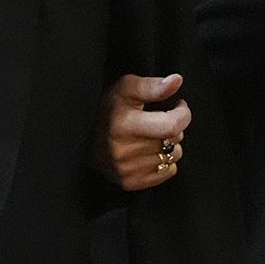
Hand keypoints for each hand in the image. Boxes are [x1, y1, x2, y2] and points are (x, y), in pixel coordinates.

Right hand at [93, 73, 190, 190]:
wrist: (81, 138)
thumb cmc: (108, 109)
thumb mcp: (125, 88)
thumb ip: (152, 86)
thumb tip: (177, 81)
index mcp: (124, 125)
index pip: (172, 126)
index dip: (183, 113)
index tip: (178, 106)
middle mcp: (125, 151)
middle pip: (174, 140)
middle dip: (173, 127)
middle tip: (158, 120)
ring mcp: (127, 170)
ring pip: (173, 156)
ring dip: (169, 145)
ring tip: (151, 136)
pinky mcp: (130, 183)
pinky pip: (168, 172)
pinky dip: (164, 161)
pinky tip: (149, 151)